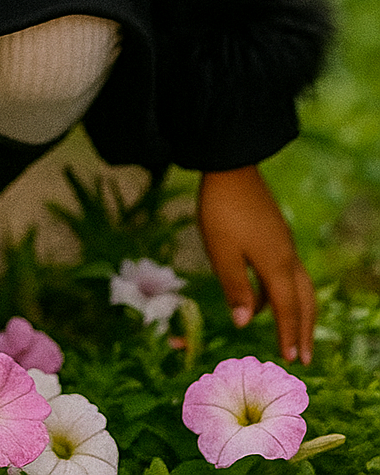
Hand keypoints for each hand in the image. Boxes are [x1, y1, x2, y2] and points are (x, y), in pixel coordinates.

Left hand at [198, 165, 314, 364]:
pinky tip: (266, 296)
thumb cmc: (221, 210)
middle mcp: (286, 256)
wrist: (230, 165)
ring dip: (298, 311)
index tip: (292, 360)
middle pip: (304, 300)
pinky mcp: (275, 232)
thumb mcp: (222, 253)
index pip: (288, 309)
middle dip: (304, 330)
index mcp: (275, 265)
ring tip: (289, 332)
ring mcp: (283, 242)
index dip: (290, 335)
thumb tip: (244, 324)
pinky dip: (285, 291)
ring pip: (299, 285)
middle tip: (303, 357)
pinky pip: (288, 271)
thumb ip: (235, 288)